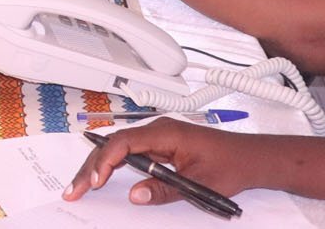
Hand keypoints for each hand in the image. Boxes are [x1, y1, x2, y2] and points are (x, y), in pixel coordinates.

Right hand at [66, 120, 262, 206]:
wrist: (250, 158)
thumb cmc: (231, 165)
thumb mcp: (199, 184)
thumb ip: (165, 189)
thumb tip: (134, 195)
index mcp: (166, 132)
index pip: (125, 142)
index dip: (105, 160)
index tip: (95, 181)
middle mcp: (158, 130)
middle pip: (115, 144)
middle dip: (92, 166)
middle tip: (74, 189)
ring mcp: (158, 136)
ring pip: (118, 148)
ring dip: (99, 166)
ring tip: (80, 186)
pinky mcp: (160, 145)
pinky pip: (129, 152)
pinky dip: (112, 165)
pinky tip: (100, 177)